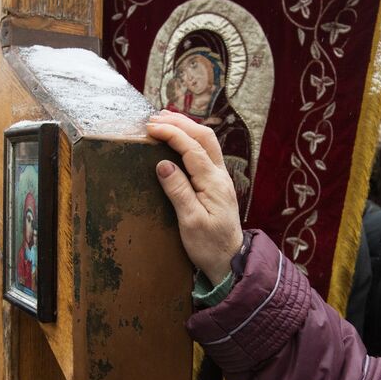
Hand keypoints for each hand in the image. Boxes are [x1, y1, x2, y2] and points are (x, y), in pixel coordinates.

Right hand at [146, 111, 244, 285]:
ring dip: (187, 127)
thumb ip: (178, 191)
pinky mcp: (217, 184)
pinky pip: (206, 152)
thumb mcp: (190, 222)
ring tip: (165, 120)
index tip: (150, 128)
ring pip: (207, 142)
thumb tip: (163, 164)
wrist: (230, 261)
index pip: (192, 148)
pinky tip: (179, 140)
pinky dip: (191, 139)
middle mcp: (220, 176)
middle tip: (155, 118)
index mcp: (213, 183)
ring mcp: (221, 178)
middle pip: (204, 137)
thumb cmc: (209, 246)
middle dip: (180, 123)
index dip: (171, 133)